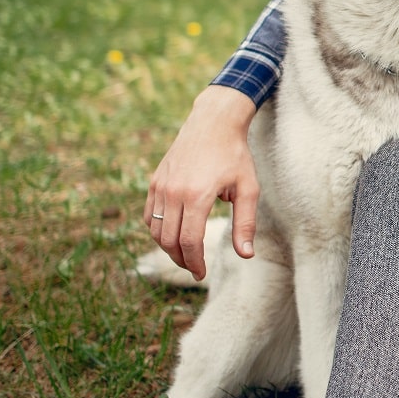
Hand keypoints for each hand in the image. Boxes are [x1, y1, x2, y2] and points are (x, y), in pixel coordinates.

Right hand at [144, 84, 259, 279]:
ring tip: (186, 255)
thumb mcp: (248, 188)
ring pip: (156, 231)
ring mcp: (161, 186)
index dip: (195, 263)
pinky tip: (173, 235)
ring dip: (169, 248)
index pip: (189, 241)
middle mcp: (174, 192)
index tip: (202, 274)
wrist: (213, 123)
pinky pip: (150, 216)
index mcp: (197, 195)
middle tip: (195, 269)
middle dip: (182, 260)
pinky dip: (158, 231)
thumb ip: (245, 223)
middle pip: (170, 240)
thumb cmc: (235, 155)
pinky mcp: (155, 181)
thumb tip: (246, 254)